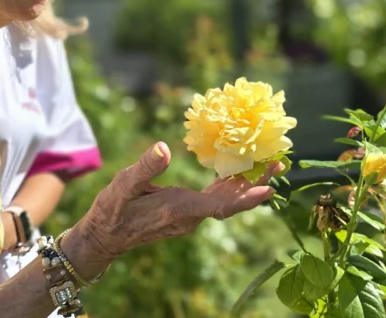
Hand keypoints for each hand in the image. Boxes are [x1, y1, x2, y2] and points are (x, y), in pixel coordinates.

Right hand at [61, 142, 281, 278]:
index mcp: (178, 208)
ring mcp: (189, 215)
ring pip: (225, 200)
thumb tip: (164, 148)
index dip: (246, 197)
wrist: (105, 236)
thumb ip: (145, 168)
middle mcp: (190, 215)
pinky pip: (215, 198)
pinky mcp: (186, 211)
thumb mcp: (123, 185)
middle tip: (280, 163)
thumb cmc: (112, 211)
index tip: (269, 188)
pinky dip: (230, 184)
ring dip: (247, 183)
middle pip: (230, 201)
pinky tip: (239, 170)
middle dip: (256, 184)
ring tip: (270, 163)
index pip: (220, 205)